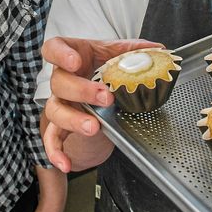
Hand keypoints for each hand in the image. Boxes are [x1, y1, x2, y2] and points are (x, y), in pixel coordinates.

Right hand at [41, 37, 159, 172]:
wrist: (98, 96)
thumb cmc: (102, 70)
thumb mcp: (117, 56)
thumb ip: (134, 51)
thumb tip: (158, 49)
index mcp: (74, 56)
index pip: (55, 48)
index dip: (60, 54)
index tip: (75, 61)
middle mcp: (62, 80)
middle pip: (58, 82)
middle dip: (82, 90)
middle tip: (106, 97)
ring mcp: (60, 103)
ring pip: (55, 110)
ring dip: (73, 119)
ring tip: (94, 127)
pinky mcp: (60, 126)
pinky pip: (53, 140)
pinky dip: (57, 152)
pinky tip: (66, 163)